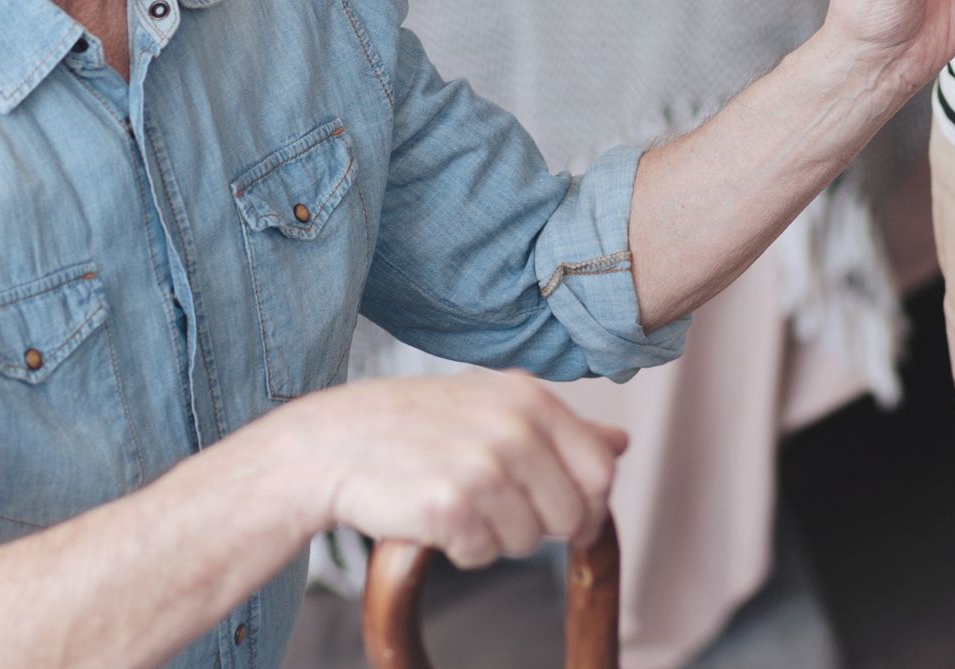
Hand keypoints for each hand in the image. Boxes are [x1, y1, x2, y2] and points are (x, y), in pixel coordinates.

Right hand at [283, 372, 627, 569]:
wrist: (333, 442)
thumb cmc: (415, 424)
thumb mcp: (491, 405)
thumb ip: (560, 426)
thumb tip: (621, 444)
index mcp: (529, 398)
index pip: (601, 471)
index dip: (588, 504)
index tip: (562, 514)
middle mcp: (512, 428)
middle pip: (572, 515)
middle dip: (539, 525)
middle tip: (492, 504)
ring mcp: (482, 467)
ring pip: (528, 541)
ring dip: (495, 537)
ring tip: (457, 501)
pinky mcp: (450, 508)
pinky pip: (483, 555)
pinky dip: (461, 549)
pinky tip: (434, 517)